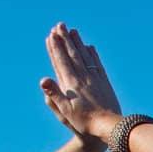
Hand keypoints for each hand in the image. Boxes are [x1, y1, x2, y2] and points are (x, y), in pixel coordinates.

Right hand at [39, 23, 123, 142]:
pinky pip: (97, 64)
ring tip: (73, 30)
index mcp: (71, 84)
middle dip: (65, 39)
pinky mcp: (104, 82)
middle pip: (72, 54)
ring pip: (84, 56)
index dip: (55, 48)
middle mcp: (83, 77)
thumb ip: (54, 94)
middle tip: (59, 25)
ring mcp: (95, 78)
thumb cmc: (85, 122)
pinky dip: (92, 54)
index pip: (61, 61)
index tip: (50, 36)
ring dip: (78, 42)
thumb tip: (43, 79)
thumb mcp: (65, 111)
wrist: (109, 126)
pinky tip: (90, 47)